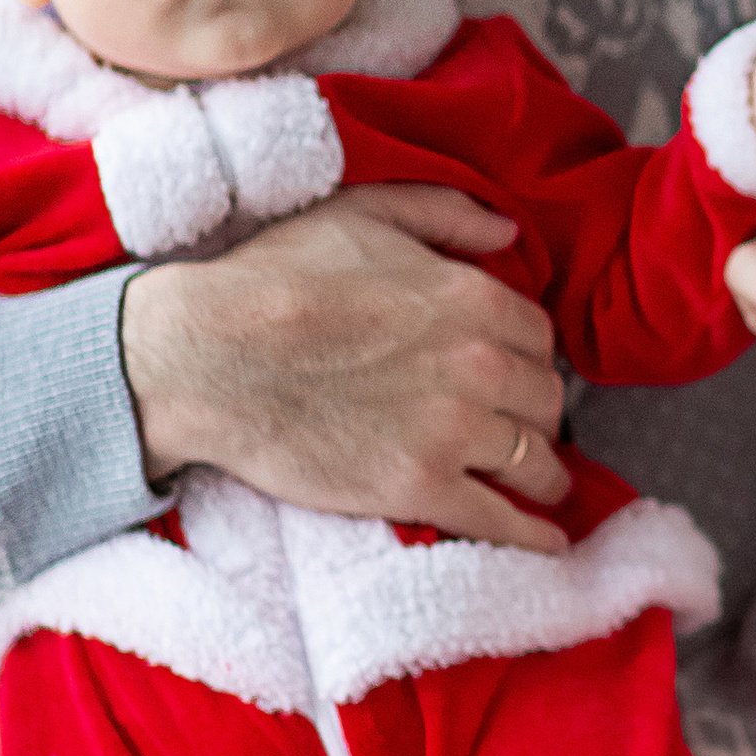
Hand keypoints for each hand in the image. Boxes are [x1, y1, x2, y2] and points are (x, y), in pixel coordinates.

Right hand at [121, 182, 570, 549]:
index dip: (529, 358)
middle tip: (521, 428)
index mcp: (472, 296)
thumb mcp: (362, 213)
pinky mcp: (418, 486)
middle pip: (545, 401)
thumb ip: (445, 213)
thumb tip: (509, 231)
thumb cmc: (274, 276)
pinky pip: (501, 519)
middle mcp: (479, 364)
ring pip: (534, 460)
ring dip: (544, 475)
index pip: (539, 339)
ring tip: (543, 485)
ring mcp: (452, 429)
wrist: (205, 355)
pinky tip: (549, 542)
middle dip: (537, 415)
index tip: (516, 375)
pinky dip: (534, 534)